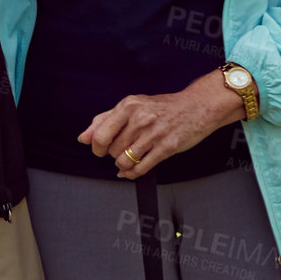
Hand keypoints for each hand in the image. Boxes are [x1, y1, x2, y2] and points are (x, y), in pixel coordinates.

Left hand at [78, 70, 244, 178]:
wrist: (196, 107)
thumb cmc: (163, 107)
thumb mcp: (132, 106)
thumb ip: (105, 120)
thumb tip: (84, 137)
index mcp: (128, 106)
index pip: (101, 134)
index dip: (97, 147)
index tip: (100, 149)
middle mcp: (140, 119)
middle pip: (113, 150)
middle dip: (114, 154)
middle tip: (122, 149)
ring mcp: (154, 134)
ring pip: (125, 161)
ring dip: (123, 164)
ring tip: (128, 158)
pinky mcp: (166, 148)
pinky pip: (141, 168)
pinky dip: (132, 174)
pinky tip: (131, 171)